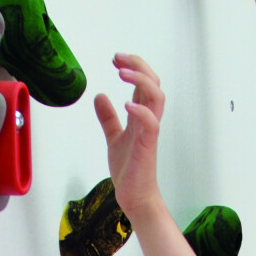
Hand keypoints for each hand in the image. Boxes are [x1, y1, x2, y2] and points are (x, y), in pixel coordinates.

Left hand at [93, 54, 165, 221]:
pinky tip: (126, 105)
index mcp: (141, 116)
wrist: (135, 197)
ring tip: (121, 73)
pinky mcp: (147, 146)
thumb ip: (108, 118)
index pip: (143, 83)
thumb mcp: (113, 138)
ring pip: (156, 96)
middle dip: (137, 65)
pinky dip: (140, 110)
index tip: (115, 59)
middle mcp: (148, 120)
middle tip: (117, 58)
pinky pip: (151, 123)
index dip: (132, 67)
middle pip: (153, 83)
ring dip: (140, 80)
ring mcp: (149, 132)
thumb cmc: (129, 170)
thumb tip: (99, 96)